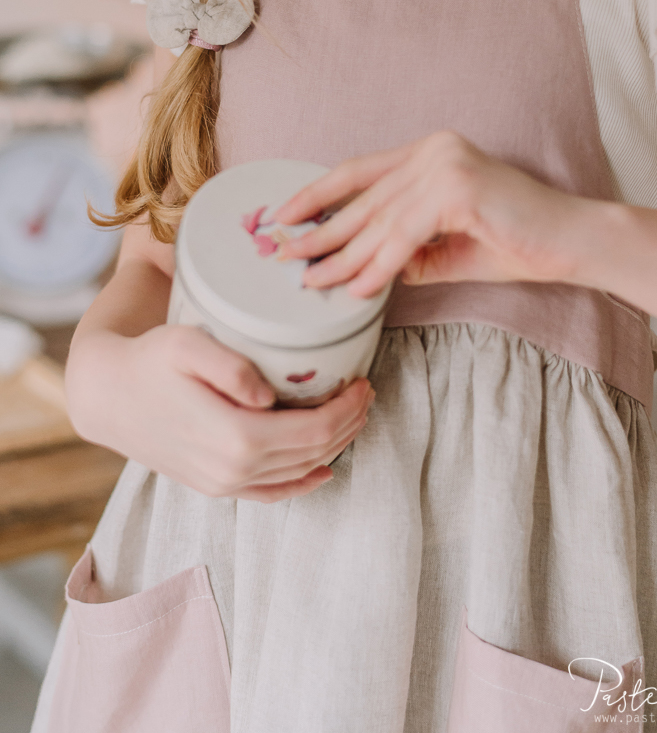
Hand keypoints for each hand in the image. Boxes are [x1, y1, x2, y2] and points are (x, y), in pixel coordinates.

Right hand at [66, 322, 373, 502]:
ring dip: (334, 445)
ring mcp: (224, 485)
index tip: (363, 381)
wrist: (108, 394)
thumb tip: (266, 394)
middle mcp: (234, 471)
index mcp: (236, 438)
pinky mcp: (215, 487)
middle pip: (314, 453)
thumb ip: (230, 366)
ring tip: (352, 414)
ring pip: (299, 473)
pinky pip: (272, 494)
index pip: (315, 431)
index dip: (347, 409)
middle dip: (349, 423)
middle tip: (366, 391)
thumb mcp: (187, 345)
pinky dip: (304, 482)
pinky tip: (323, 469)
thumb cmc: (150, 361)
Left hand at [273, 131, 592, 297]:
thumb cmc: (515, 243)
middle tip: (281, 254)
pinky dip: (377, 265)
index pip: (359, 170)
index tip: (284, 217)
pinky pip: (404, 236)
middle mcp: (434, 149)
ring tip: (310, 280)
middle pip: (362, 196)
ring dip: (340, 255)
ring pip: (378, 219)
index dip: (317, 193)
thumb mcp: (445, 247)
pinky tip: (356, 287)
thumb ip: (404, 250)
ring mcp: (447, 164)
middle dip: (318, 229)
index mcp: (429, 152)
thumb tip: (358, 270)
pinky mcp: (459, 189)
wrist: (571, 243)